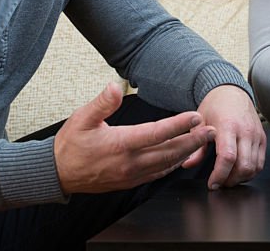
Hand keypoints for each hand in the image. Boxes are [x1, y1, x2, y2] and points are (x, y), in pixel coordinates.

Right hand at [54, 83, 214, 193]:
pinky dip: (173, 164)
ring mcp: (131, 175)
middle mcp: (130, 162)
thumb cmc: (70, 144)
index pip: (157, 133)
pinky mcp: (130, 182)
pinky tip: (182, 157)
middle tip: (211, 130)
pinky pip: (158, 174)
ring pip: (167, 164)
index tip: (195, 116)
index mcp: (120, 144)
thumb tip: (114, 86)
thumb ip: (102, 103)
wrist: (57, 173)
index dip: (179, 125)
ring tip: (203, 141)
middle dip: (193, 140)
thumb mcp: (81, 118)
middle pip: (169, 151)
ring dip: (187, 152)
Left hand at [188, 85, 265, 189]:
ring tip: (228, 179)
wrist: (231, 92)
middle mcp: (245, 131)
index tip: (212, 184)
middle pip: (243, 166)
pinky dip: (250, 172)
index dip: (220, 175)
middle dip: (230, 180)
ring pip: (254, 167)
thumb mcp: (199, 122)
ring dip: (240, 179)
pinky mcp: (262, 138)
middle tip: (219, 184)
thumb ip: (195, 146)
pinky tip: (239, 172)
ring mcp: (256, 135)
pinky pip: (260, 163)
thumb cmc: (214, 106)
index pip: (227, 157)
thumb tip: (187, 164)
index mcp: (228, 126)